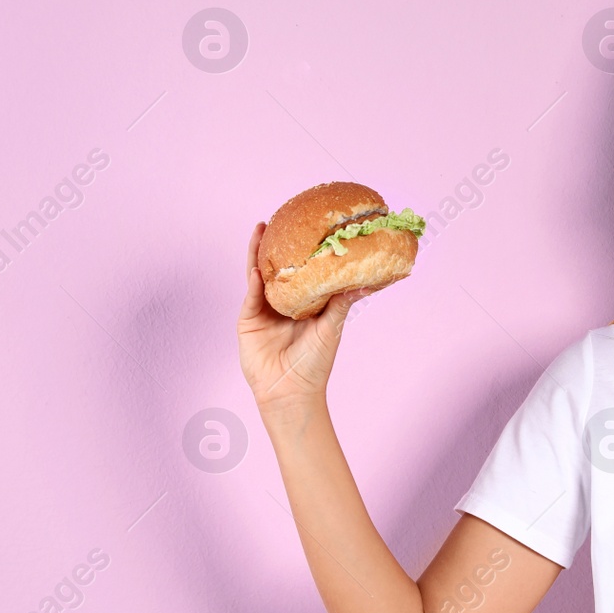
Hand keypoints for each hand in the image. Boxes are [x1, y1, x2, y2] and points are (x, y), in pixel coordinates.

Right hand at [238, 222, 371, 411]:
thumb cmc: (314, 365)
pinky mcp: (248, 322)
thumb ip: (342, 304)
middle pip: (276, 269)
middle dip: (274, 245)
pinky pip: (251, 297)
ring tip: (261, 229)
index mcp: (302, 304)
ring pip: (259, 276)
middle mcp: (281, 304)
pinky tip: (257, 267)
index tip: (306, 228)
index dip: (301, 252)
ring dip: (258, 254)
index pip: (301, 272)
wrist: (291, 392)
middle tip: (277, 220)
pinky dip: (254, 282)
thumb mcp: (332, 329)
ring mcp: (263, 311)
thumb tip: (366, 283)